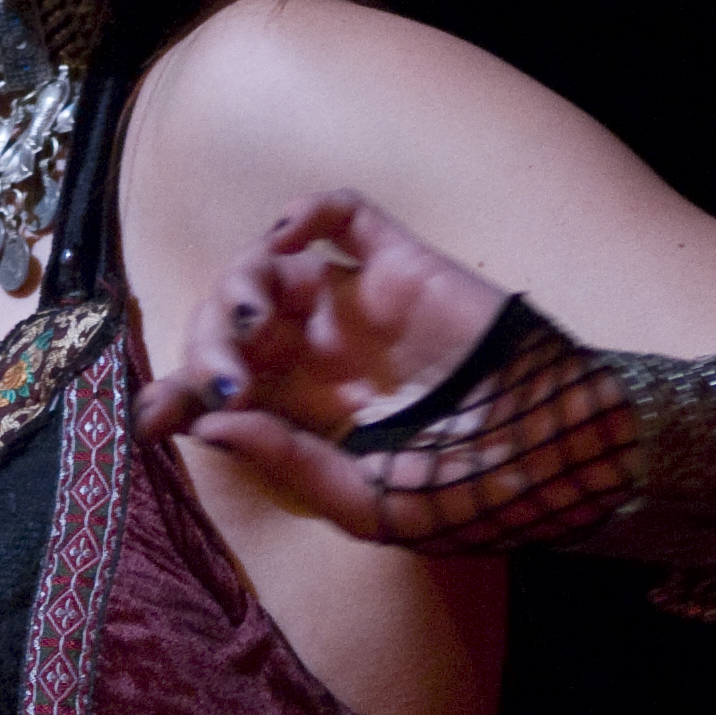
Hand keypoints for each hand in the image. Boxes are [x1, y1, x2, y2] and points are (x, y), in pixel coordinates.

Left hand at [133, 189, 507, 536]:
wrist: (563, 452)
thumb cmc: (475, 492)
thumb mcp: (372, 503)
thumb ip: (291, 463)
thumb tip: (208, 422)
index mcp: (312, 414)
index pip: (225, 389)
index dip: (180, 394)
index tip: (152, 419)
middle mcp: (326, 353)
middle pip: (233, 323)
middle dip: (207, 342)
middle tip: (221, 374)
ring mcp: (361, 303)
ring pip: (271, 266)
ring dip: (241, 284)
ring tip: (251, 322)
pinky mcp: (400, 263)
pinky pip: (342, 214)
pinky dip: (305, 211)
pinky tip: (286, 237)